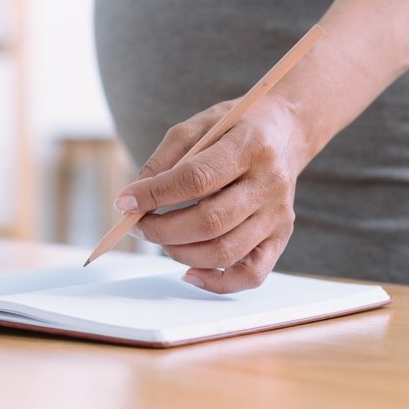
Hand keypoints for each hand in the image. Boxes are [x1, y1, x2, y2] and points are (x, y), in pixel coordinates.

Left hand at [113, 95, 306, 292]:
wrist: (284, 131)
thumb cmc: (234, 128)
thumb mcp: (197, 126)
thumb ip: (164, 160)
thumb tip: (133, 200)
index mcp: (250, 146)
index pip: (196, 179)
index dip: (155, 194)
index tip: (124, 201)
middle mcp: (270, 183)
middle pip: (210, 222)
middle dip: (162, 229)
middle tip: (137, 226)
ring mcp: (279, 214)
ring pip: (225, 251)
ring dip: (180, 252)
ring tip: (159, 239)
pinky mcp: (281, 237)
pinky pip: (251, 274)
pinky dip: (217, 282)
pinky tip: (189, 271)